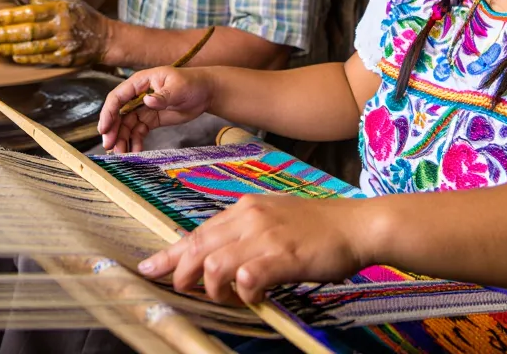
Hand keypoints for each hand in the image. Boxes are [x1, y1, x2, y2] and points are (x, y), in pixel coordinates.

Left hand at [0, 0, 106, 66]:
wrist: (106, 39)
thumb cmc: (85, 18)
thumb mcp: (70, 2)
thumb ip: (49, 2)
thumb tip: (29, 1)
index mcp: (61, 9)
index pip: (31, 12)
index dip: (12, 16)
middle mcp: (62, 26)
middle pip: (29, 31)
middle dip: (6, 34)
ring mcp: (64, 44)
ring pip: (33, 47)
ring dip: (12, 48)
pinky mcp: (66, 59)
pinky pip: (42, 59)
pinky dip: (27, 58)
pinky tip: (14, 56)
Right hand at [97, 66, 215, 152]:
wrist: (207, 93)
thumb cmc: (192, 83)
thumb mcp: (178, 88)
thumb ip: (162, 96)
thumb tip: (147, 101)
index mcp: (140, 82)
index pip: (118, 97)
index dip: (109, 112)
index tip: (104, 129)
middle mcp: (138, 95)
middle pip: (119, 113)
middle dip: (113, 130)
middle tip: (109, 146)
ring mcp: (144, 108)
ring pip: (127, 125)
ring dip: (122, 139)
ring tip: (121, 154)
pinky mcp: (151, 119)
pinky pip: (138, 131)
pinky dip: (135, 141)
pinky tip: (136, 151)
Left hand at [137, 195, 367, 304]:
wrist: (356, 225)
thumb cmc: (319, 228)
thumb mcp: (275, 220)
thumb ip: (246, 234)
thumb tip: (219, 258)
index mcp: (245, 209)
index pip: (197, 232)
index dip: (171, 253)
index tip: (150, 267)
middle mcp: (250, 217)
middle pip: (196, 248)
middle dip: (180, 274)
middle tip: (183, 291)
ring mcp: (265, 235)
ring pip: (213, 265)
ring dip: (214, 289)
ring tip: (228, 298)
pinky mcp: (283, 255)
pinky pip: (246, 278)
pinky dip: (244, 293)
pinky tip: (256, 297)